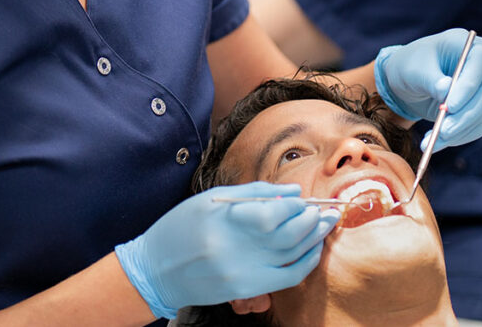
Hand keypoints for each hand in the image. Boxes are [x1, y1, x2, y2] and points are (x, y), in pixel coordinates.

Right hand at [114, 181, 337, 318]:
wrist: (155, 270)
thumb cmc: (180, 228)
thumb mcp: (209, 200)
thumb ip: (253, 194)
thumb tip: (292, 192)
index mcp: (223, 221)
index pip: (274, 214)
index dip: (296, 206)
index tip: (304, 198)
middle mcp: (234, 249)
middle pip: (289, 235)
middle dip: (312, 220)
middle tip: (324, 209)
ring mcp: (242, 273)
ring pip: (292, 255)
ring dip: (314, 238)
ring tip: (325, 223)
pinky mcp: (245, 290)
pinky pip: (287, 278)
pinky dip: (306, 262)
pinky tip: (314, 249)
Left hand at [374, 28, 481, 150]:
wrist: (408, 80)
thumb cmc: (410, 65)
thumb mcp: (413, 69)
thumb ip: (429, 79)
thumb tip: (446, 90)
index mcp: (466, 43)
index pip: (480, 60)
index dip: (469, 84)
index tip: (450, 106)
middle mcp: (481, 65)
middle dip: (466, 114)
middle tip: (444, 131)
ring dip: (458, 131)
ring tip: (430, 142)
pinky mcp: (478, 108)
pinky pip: (475, 126)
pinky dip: (456, 137)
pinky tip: (435, 142)